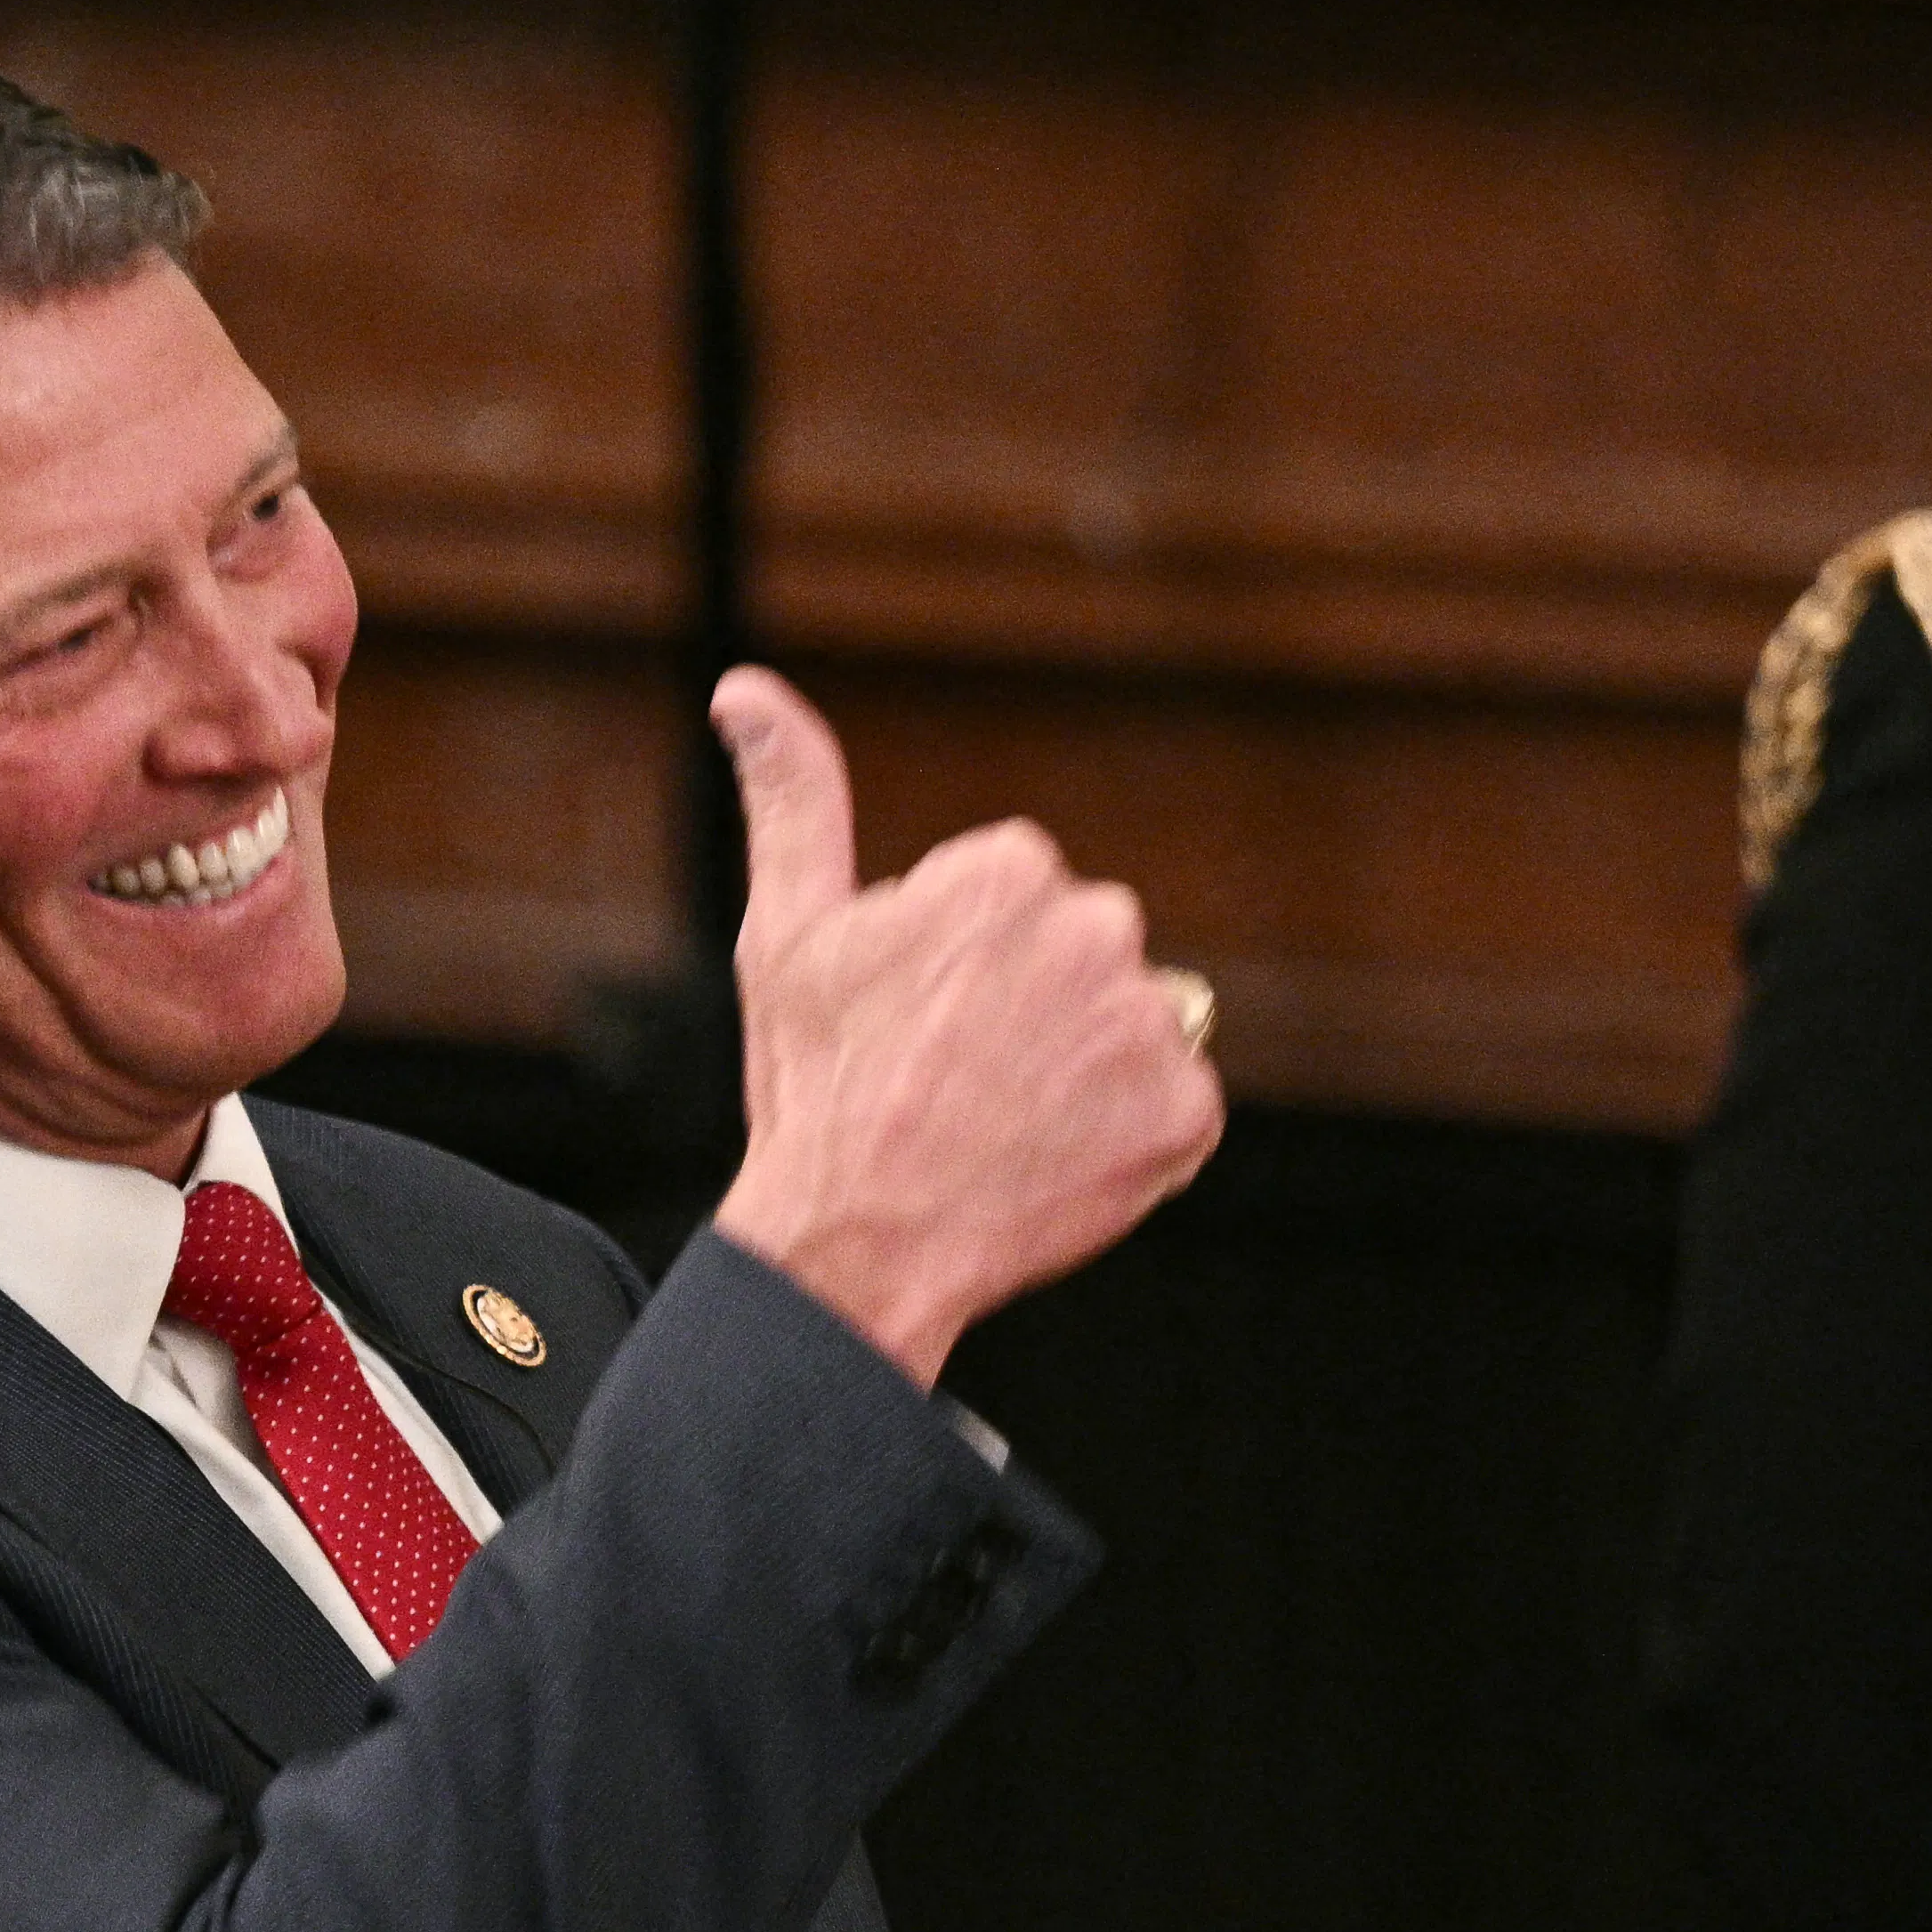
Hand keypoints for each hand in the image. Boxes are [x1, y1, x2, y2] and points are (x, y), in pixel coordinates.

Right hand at [704, 669, 1223, 1383]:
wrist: (859, 1242)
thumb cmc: (816, 1089)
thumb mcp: (788, 932)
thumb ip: (791, 796)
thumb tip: (744, 689)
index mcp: (1010, 872)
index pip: (1018, 900)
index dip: (962, 967)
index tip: (920, 1022)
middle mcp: (1099, 929)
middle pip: (1084, 956)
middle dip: (1035, 1007)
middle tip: (959, 1079)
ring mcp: (1149, 1025)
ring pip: (1129, 1027)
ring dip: (1084, 1070)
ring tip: (1004, 1124)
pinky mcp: (1187, 1113)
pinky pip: (1174, 1104)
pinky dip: (1129, 1136)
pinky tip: (1054, 1160)